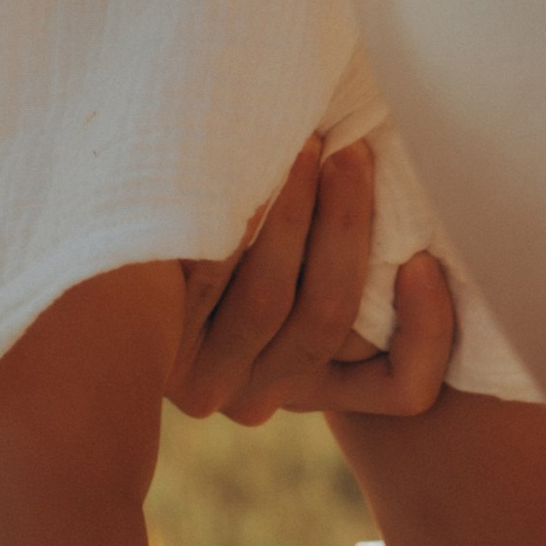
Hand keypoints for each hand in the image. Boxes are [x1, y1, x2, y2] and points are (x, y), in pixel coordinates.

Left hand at [169, 140, 456, 423]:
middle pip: (324, 321)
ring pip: (269, 298)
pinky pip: (210, 274)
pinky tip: (245, 170)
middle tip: (353, 155)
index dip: (424, 328)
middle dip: (346, 227)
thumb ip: (365, 284)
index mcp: (308, 391)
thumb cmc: (240, 260)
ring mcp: (200, 377)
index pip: (399, 386)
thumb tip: (417, 245)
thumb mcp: (307, 289)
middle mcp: (254, 399)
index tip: (425, 261)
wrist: (120, 296)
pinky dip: (236, 221)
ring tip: (305, 146)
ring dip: (294, 213)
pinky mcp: (152, 336)